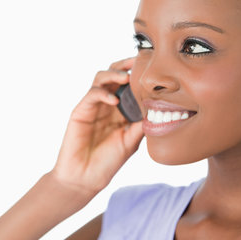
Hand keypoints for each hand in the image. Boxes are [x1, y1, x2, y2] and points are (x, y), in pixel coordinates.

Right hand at [51, 57, 144, 196]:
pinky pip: (91, 95)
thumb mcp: (131, 142)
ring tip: (126, 77)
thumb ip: (142, 125)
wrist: (85, 178)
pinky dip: (103, 94)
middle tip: (139, 61)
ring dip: (113, 74)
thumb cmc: (107, 162)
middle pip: (113, 75)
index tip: (153, 66)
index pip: (128, 85)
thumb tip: (160, 110)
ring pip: (100, 79)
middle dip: (124, 65)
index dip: (138, 74)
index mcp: (120, 110)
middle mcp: (106, 104)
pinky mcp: (80, 112)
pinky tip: (114, 101)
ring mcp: (92, 106)